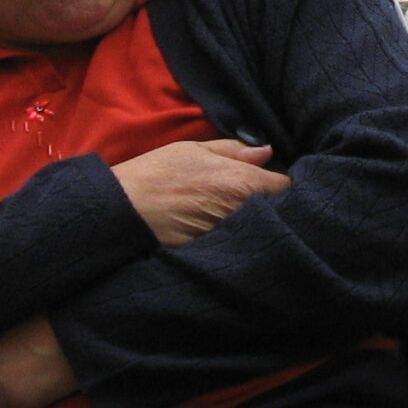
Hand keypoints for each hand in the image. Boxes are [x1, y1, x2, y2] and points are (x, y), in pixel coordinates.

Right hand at [111, 138, 288, 246]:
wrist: (122, 211)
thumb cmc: (156, 175)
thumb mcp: (194, 150)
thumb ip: (234, 150)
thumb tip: (266, 152)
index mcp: (242, 182)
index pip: (285, 187)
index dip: (280, 184)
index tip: (270, 182)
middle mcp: (242, 213)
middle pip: (277, 211)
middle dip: (273, 205)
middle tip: (255, 199)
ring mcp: (230, 238)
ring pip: (259, 230)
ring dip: (256, 224)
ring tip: (236, 216)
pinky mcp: (216, 256)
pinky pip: (238, 246)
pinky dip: (236, 241)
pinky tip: (223, 234)